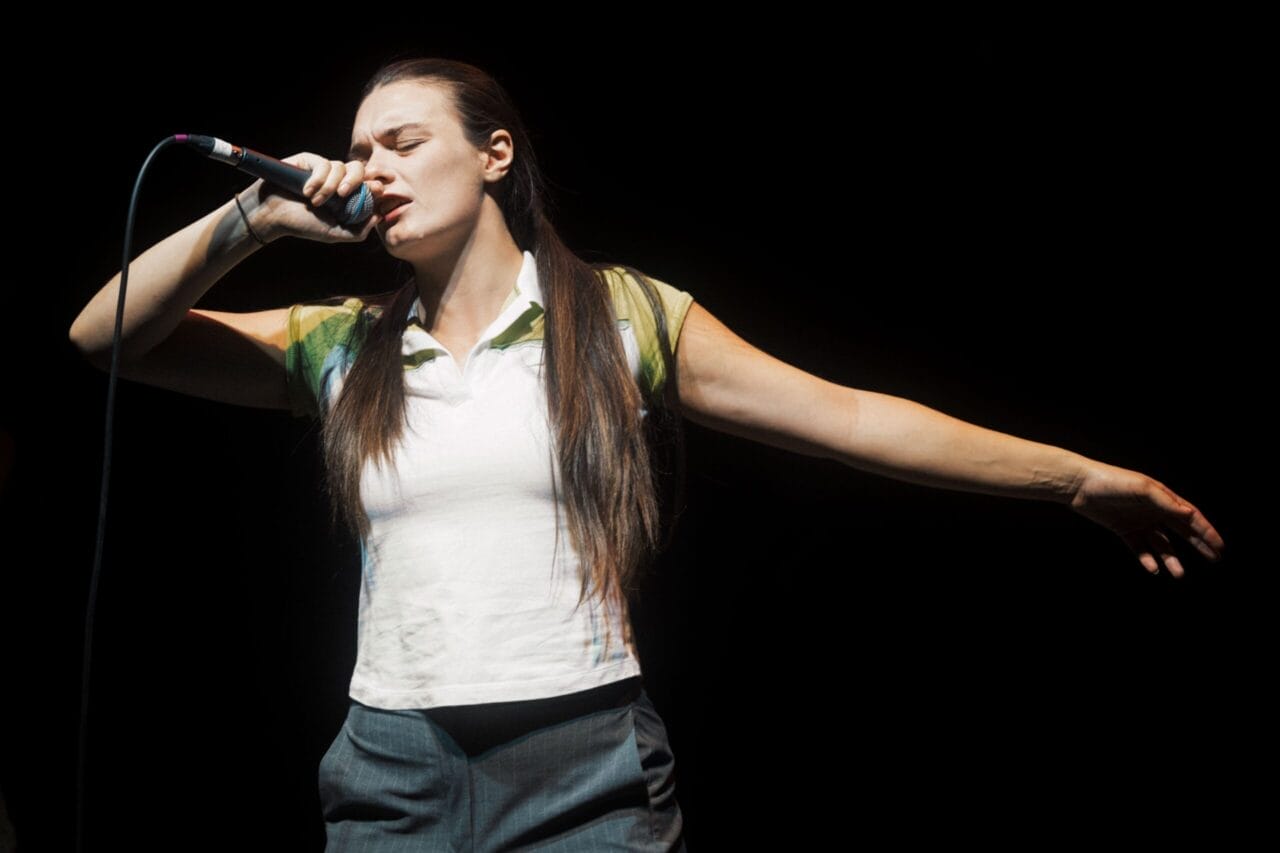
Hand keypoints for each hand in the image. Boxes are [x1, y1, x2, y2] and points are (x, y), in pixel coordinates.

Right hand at [240, 152, 380, 243]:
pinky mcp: (310, 161)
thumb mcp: (334, 234)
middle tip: (343, 195)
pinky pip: (324, 164)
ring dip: (329, 186)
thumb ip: (358, 231)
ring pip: (341, 167)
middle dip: (356, 181)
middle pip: (359, 169)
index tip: (378, 189)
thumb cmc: (302, 225)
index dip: (375, 183)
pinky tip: (307, 192)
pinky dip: (318, 179)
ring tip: (315, 202)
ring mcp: (324, 170)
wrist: (272, 215)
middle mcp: (338, 181)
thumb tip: (379, 216)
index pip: (368, 184)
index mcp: (348, 197)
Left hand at [1068, 460, 1224, 577]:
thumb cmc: (1112, 481)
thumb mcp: (1141, 489)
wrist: (1079, 485)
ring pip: (1161, 544)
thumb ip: (1165, 502)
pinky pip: (1139, 548)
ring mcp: (1139, 521)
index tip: (1220, 547)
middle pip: (1181, 531)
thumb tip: (1190, 513)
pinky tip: (1153, 568)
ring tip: (1179, 574)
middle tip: (1214, 559)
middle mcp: (1154, 510)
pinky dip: (1147, 559)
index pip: (1190, 517)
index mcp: (1162, 497)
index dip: (1206, 531)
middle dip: (1198, 545)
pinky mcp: (1123, 529)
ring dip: (1171, 558)